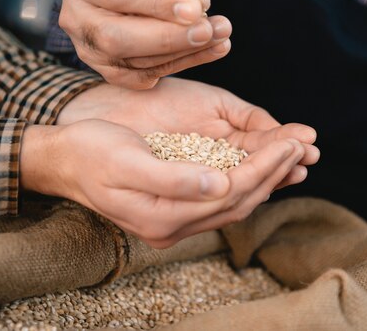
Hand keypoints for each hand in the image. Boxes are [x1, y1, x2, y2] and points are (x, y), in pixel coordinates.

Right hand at [20, 120, 304, 247]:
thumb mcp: (125, 161)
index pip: (231, 193)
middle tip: (304, 145)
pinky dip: (248, 179)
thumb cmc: (90, 153)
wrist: (62, 159)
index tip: (292, 142)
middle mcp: (173, 226)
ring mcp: (175, 220)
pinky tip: (264, 164)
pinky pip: (223, 197)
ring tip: (295, 154)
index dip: (266, 167)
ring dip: (267, 177)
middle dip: (275, 171)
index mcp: (163, 216)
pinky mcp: (176, 207)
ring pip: (235, 201)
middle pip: (240, 200)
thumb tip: (219, 185)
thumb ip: (172, 179)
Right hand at [59, 0, 231, 88]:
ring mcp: (90, 51)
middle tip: (207, 29)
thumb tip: (198, 6)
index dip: (157, 2)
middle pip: (117, 36)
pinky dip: (185, 64)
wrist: (121, 2)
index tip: (196, 7)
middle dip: (168, 36)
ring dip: (185, 51)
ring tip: (221, 36)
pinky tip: (214, 49)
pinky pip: (146, 76)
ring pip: (134, 61)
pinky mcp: (110, 74)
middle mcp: (77, 18)